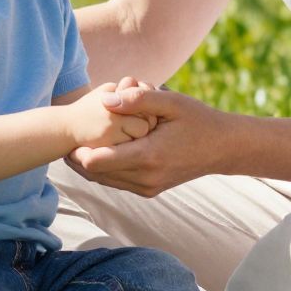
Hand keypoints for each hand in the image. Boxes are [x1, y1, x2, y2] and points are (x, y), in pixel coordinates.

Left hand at [69, 86, 220, 194]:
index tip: (72, 130)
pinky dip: (104, 169)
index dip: (78, 148)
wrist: (223, 148)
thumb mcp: (171, 102)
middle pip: (94, 174)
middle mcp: (145, 178)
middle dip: (78, 156)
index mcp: (148, 156)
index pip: (96, 161)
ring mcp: (147, 188)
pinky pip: (116, 183)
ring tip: (78, 142)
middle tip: (68, 136)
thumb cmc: (198, 119)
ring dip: (89, 164)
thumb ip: (138, 99)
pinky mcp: (149, 191)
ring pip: (102, 181)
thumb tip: (105, 100)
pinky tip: (100, 150)